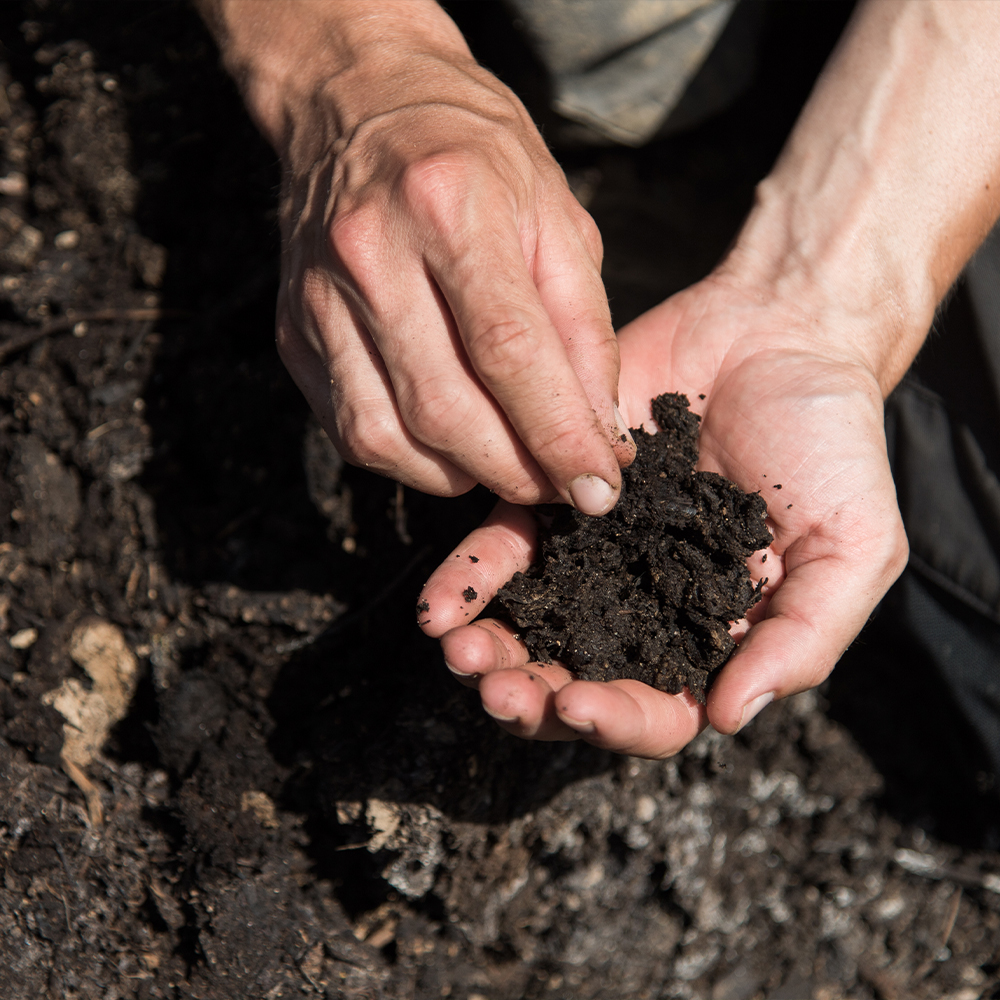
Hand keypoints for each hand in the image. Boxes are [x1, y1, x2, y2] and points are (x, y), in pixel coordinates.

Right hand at [273, 45, 632, 509]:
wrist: (358, 100)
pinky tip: (446, 440)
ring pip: (387, 436)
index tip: (598, 491)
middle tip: (556, 484)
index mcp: (450, 206)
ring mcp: (319, 298)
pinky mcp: (292, 332)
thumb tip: (599, 436)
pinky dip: (408, 458)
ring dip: (460, 474)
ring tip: (503, 460)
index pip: (509, 351)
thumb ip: (584, 328)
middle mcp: (371, 254)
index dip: (558, 435)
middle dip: (514, 470)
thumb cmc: (475, 154)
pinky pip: (350, 431)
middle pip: (445, 409)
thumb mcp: (556, 215)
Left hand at [417, 276, 908, 756]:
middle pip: (573, 678)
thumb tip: (728, 720)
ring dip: (487, 650)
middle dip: (529, 697)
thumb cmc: (830, 447)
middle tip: (497, 692)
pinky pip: (503, 547)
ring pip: (528, 624)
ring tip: (458, 653)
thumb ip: (800, 639)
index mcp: (707, 638)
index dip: (616, 721)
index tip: (577, 703)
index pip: (657, 710)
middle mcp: (639, 607)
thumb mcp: (853, 549)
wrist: (781, 334)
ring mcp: (592, 555)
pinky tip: (440, 603)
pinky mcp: (552, 496)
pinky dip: (468, 577)